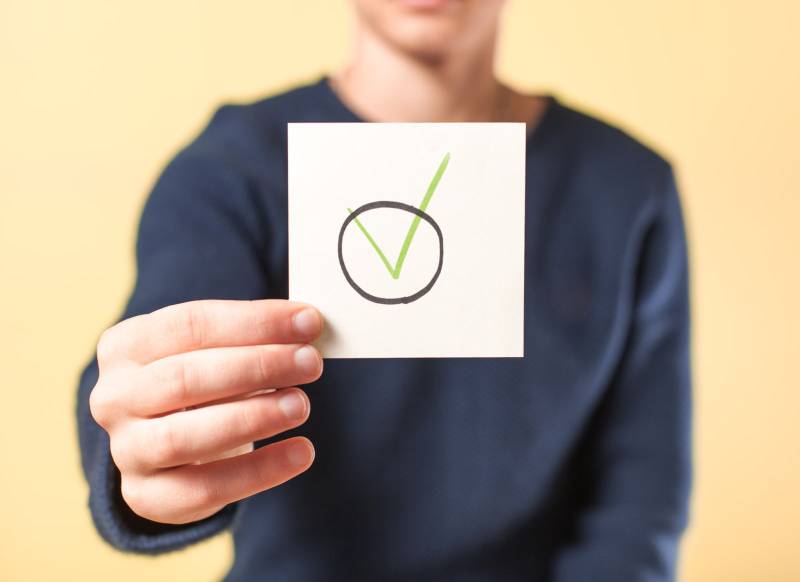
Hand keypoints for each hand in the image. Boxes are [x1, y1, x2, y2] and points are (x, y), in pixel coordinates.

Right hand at [89, 299, 323, 523]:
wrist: (169, 440)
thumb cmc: (203, 379)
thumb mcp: (216, 348)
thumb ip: (254, 336)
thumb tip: (307, 326)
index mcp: (126, 345)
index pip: (190, 324)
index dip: (254, 322)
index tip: (307, 322)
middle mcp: (115, 397)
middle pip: (184, 377)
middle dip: (256, 367)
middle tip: (310, 363)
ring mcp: (126, 450)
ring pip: (184, 437)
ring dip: (252, 418)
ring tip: (301, 405)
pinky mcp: (146, 496)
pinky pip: (203, 489)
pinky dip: (258, 472)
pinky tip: (300, 453)